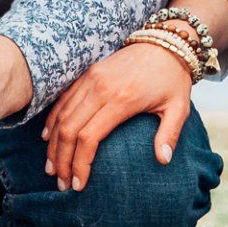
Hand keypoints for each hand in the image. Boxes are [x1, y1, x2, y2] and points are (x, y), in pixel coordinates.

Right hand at [40, 40, 192, 192]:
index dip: (80, 164)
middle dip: (62, 161)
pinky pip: (63, 100)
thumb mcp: (178, 107)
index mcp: (121, 100)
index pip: (89, 138)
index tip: (79, 185)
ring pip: (62, 116)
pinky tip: (49, 138)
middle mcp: (100, 88)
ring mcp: (91, 79)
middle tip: (62, 184)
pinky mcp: (88, 73)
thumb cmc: (173, 78)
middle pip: (69, 130)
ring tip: (52, 168)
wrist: (166, 41)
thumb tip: (163, 161)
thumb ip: (169, 134)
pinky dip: (53, 120)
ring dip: (54, 144)